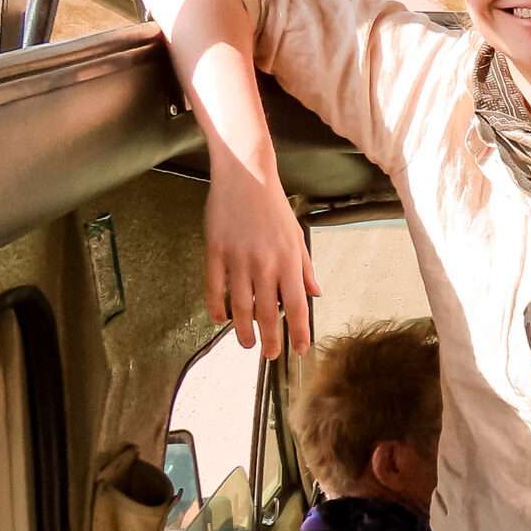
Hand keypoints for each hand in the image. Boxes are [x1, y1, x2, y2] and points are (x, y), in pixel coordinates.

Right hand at [205, 165, 319, 357]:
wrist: (245, 175)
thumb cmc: (273, 205)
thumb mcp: (296, 235)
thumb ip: (305, 268)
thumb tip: (315, 294)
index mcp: (289, 260)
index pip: (297, 306)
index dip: (299, 332)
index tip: (300, 349)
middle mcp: (265, 264)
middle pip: (267, 313)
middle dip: (270, 340)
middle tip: (270, 355)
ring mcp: (238, 259)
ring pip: (240, 307)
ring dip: (244, 331)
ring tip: (247, 344)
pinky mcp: (215, 252)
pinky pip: (214, 288)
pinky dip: (217, 308)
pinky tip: (220, 319)